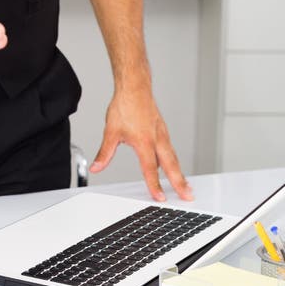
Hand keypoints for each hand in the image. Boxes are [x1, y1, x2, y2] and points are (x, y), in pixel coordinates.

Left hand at [89, 86, 192, 201]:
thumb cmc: (124, 106)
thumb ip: (104, 153)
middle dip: (179, 182)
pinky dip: (174, 160)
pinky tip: (171, 164)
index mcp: (144, 142)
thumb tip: (96, 167)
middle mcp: (157, 139)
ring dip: (179, 172)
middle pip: (171, 165)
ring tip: (185, 186)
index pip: (150, 169)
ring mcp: (162, 134)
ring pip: (173, 157)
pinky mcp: (163, 129)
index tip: (160, 197)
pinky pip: (170, 148)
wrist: (135, 87)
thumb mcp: (111, 131)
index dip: (155, 185)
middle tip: (188, 196)